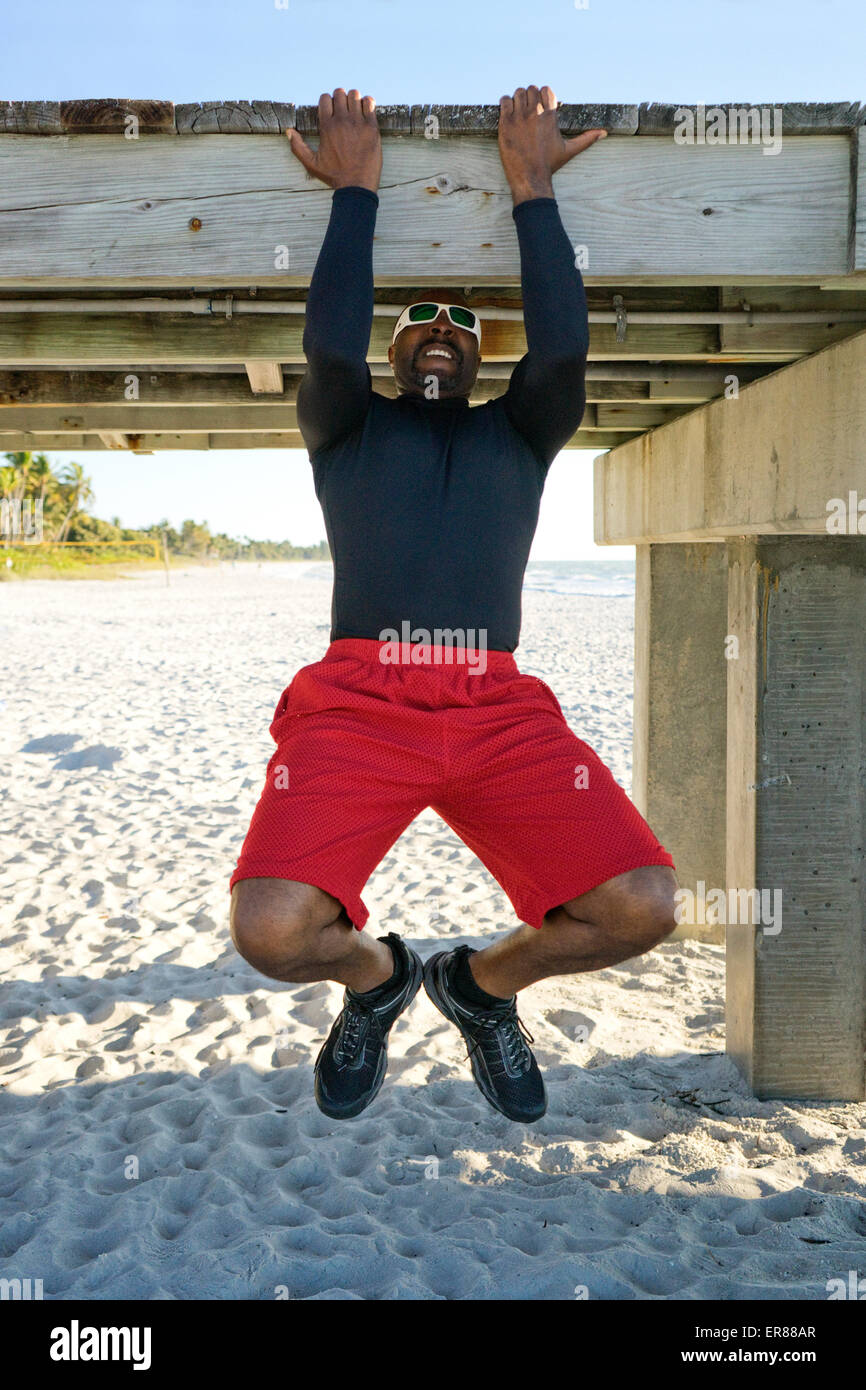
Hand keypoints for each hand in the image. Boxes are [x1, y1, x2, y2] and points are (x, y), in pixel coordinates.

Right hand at [287, 88, 381, 192]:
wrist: (356, 187)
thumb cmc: (334, 176)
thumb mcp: (312, 164)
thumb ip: (298, 147)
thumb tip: (288, 131)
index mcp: (327, 126)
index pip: (325, 98)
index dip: (327, 102)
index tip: (331, 111)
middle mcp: (342, 121)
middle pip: (340, 93)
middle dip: (340, 99)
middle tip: (344, 111)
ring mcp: (358, 123)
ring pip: (355, 95)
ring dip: (354, 99)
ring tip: (355, 111)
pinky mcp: (372, 127)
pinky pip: (370, 103)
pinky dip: (367, 103)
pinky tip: (366, 112)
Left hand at [498, 86, 605, 203]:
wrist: (530, 178)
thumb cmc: (549, 165)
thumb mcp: (570, 150)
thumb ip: (586, 139)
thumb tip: (604, 133)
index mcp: (550, 116)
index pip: (546, 89)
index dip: (542, 96)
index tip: (540, 107)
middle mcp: (535, 113)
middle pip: (530, 89)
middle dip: (530, 97)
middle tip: (528, 111)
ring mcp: (519, 118)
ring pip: (517, 93)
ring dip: (518, 99)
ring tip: (518, 112)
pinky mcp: (505, 124)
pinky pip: (504, 101)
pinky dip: (506, 103)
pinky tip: (508, 114)